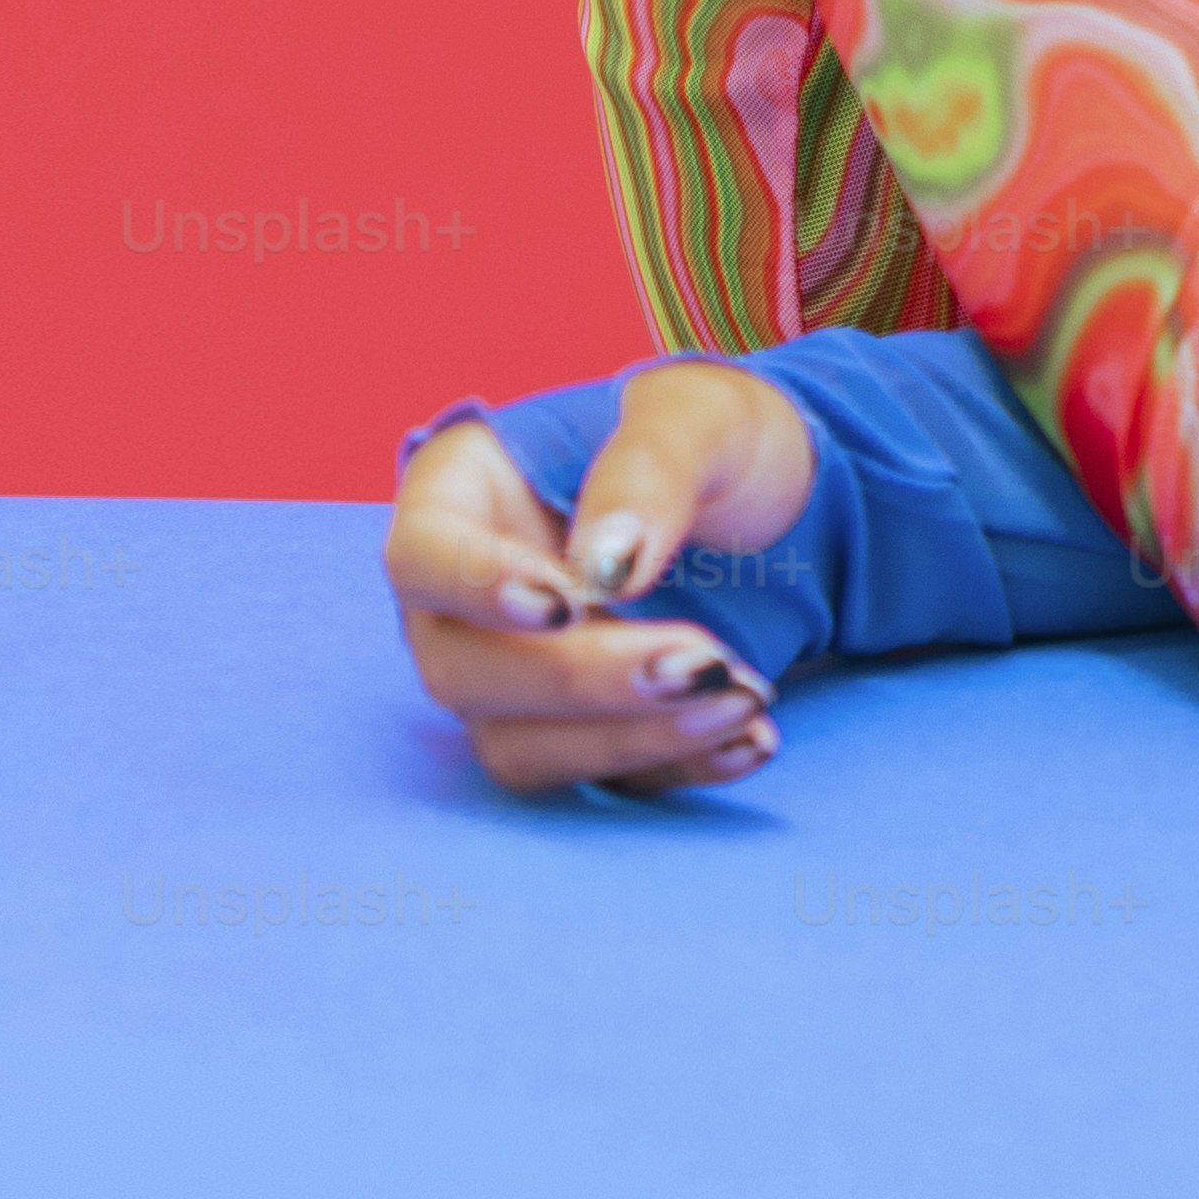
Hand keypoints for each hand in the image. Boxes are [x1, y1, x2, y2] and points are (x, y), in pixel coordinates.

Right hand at [383, 356, 818, 795]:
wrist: (777, 501)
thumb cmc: (710, 437)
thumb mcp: (700, 419)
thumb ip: (648, 472)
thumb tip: (605, 565)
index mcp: (465, 494)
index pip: (420, 555)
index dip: (475, 587)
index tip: (567, 603)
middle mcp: (465, 598)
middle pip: (463, 670)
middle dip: (581, 681)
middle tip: (700, 661)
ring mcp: (512, 673)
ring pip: (517, 744)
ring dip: (631, 738)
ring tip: (747, 699)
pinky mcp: (576, 730)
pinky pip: (597, 779)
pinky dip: (677, 769)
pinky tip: (752, 740)